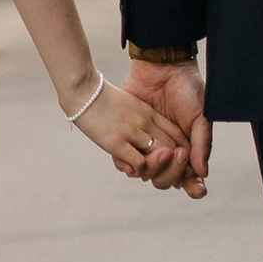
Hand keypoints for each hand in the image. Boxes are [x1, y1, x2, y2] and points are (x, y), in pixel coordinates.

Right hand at [70, 77, 190, 183]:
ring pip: (159, 157)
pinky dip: (139, 170)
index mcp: (149, 112)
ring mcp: (131, 132)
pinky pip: (139, 163)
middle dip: (174, 163)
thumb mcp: (128, 104)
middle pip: (173, 148)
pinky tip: (131, 168)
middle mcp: (145, 122)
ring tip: (149, 171)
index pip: (177, 133)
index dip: (181, 149)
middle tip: (169, 172)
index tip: (178, 160)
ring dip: (157, 168)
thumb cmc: (100, 98)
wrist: (80, 89)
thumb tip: (145, 136)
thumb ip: (140, 118)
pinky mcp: (116, 142)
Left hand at [122, 54, 210, 198]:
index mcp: (186, 149)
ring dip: (155, 170)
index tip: (198, 188)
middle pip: (167, 180)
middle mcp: (166, 152)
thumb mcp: (201, 116)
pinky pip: (125, 162)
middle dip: (173, 173)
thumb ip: (202, 144)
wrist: (162, 66)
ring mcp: (145, 146)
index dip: (193, 187)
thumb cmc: (187, 89)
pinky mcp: (126, 138)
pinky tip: (139, 160)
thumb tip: (202, 172)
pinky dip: (131, 166)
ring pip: (147, 174)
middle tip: (179, 153)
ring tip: (163, 152)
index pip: (188, 177)